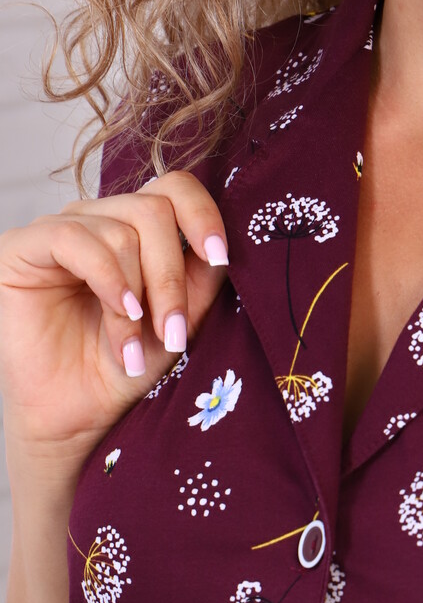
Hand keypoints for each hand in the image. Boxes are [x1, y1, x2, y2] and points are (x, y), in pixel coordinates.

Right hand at [0, 171, 228, 464]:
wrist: (80, 414)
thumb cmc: (128, 365)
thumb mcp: (180, 317)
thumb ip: (201, 275)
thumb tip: (221, 242)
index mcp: (138, 228)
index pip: (174, 187)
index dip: (203, 215)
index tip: (220, 258)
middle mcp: (99, 220)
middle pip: (153, 211)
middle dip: (170, 278)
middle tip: (172, 333)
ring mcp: (60, 230)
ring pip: (121, 231)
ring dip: (138, 295)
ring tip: (135, 345)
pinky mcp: (22, 247)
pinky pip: (74, 239)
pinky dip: (108, 280)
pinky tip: (121, 314)